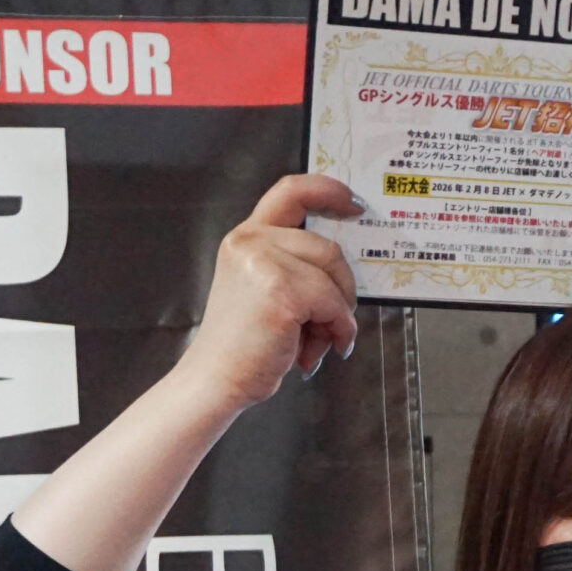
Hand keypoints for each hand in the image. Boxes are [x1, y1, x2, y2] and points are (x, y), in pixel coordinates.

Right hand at [181, 173, 364, 408]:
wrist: (217, 380)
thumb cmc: (245, 345)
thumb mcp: (264, 289)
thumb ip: (296, 266)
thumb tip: (344, 270)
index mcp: (247, 238)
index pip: (290, 191)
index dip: (328, 191)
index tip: (354, 204)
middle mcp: (251, 242)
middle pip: (326, 246)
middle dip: (342, 287)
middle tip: (334, 320)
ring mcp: (263, 263)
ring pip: (333, 275)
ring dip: (339, 313)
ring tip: (321, 339)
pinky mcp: (280, 290)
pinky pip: (333, 303)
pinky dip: (338, 329)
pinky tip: (320, 349)